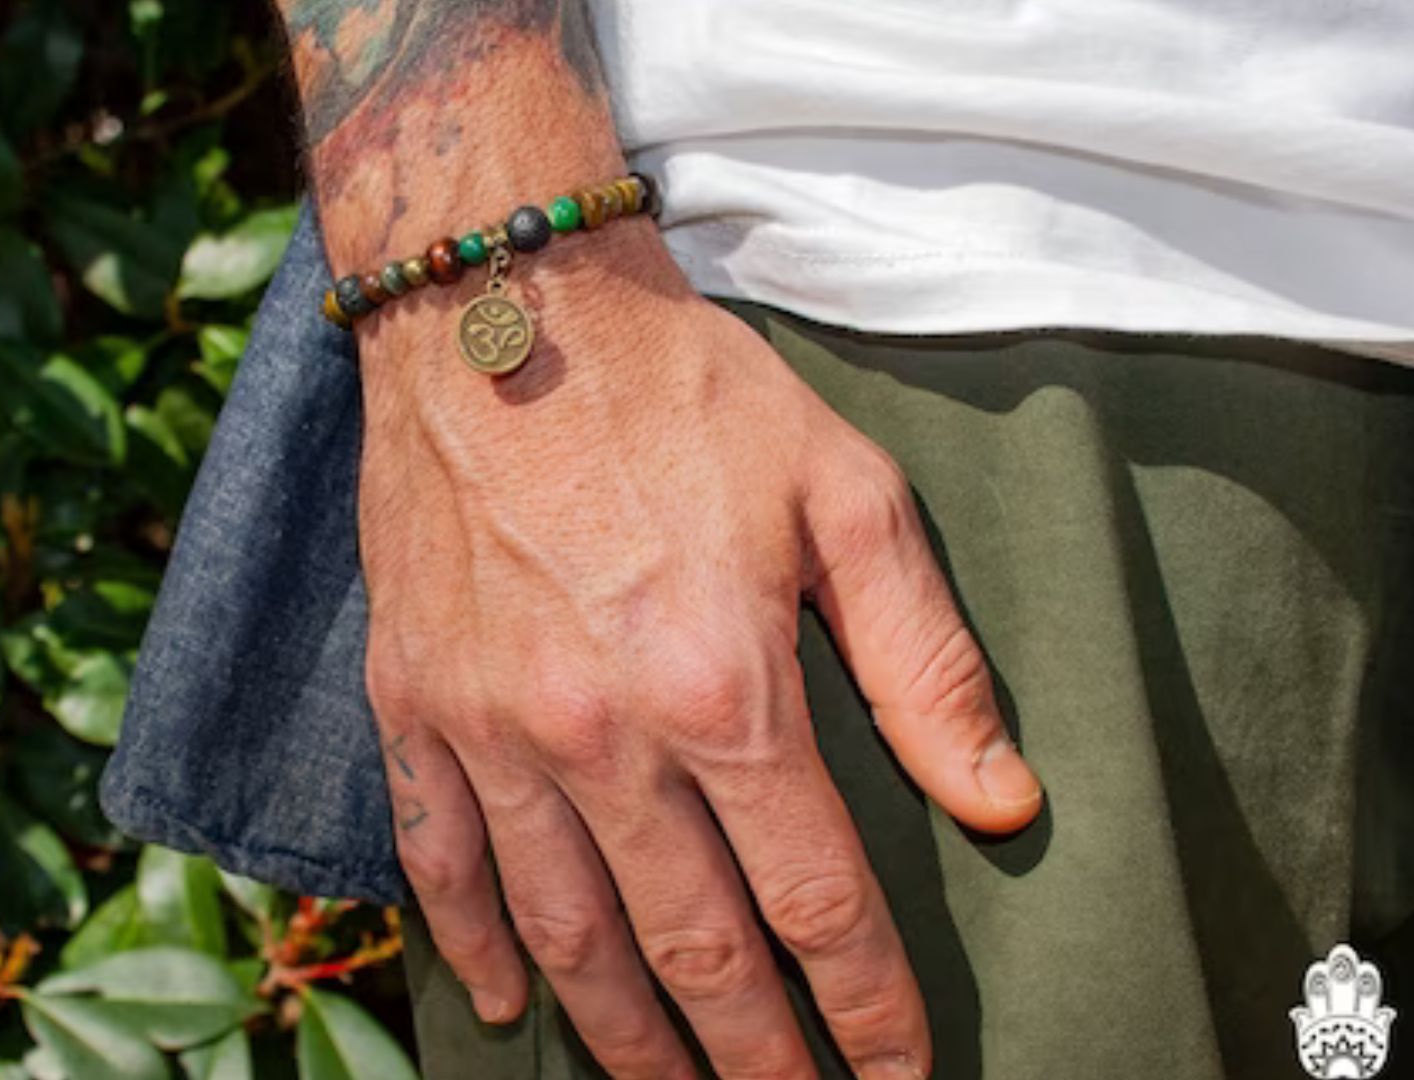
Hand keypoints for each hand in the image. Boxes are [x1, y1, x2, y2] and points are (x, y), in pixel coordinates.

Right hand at [356, 218, 1042, 1079]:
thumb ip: (925, 659)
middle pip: (693, 949)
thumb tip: (1000, 800)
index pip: (817, 902)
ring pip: (566, 932)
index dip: (867, 1007)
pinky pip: (438, 859)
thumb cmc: (684, 390)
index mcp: (725, 687)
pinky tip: (505, 1004)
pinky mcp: (412, 702)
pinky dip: (470, 945)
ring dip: (626, 1037)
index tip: (900, 1073)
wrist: (500, 305)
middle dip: (756, 1058)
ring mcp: (493, 729)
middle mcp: (601, 736)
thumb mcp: (843, 492)